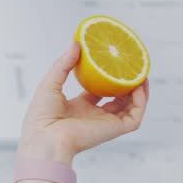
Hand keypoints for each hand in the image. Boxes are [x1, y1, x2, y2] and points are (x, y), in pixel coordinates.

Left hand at [18, 41, 149, 162]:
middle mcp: (93, 117)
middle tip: (131, 69)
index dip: (105, 80)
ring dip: (139, 92)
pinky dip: (141, 102)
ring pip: (130, 108)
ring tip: (141, 74)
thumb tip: (75, 44)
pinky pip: (135, 116)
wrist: (45, 138)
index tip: (111, 65)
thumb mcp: (50, 83)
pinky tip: (139, 87)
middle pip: (116, 101)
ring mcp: (104, 124)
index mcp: (77, 109)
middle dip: (126, 86)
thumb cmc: (41, 117)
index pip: (96, 93)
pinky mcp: (114, 130)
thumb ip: (63, 64)